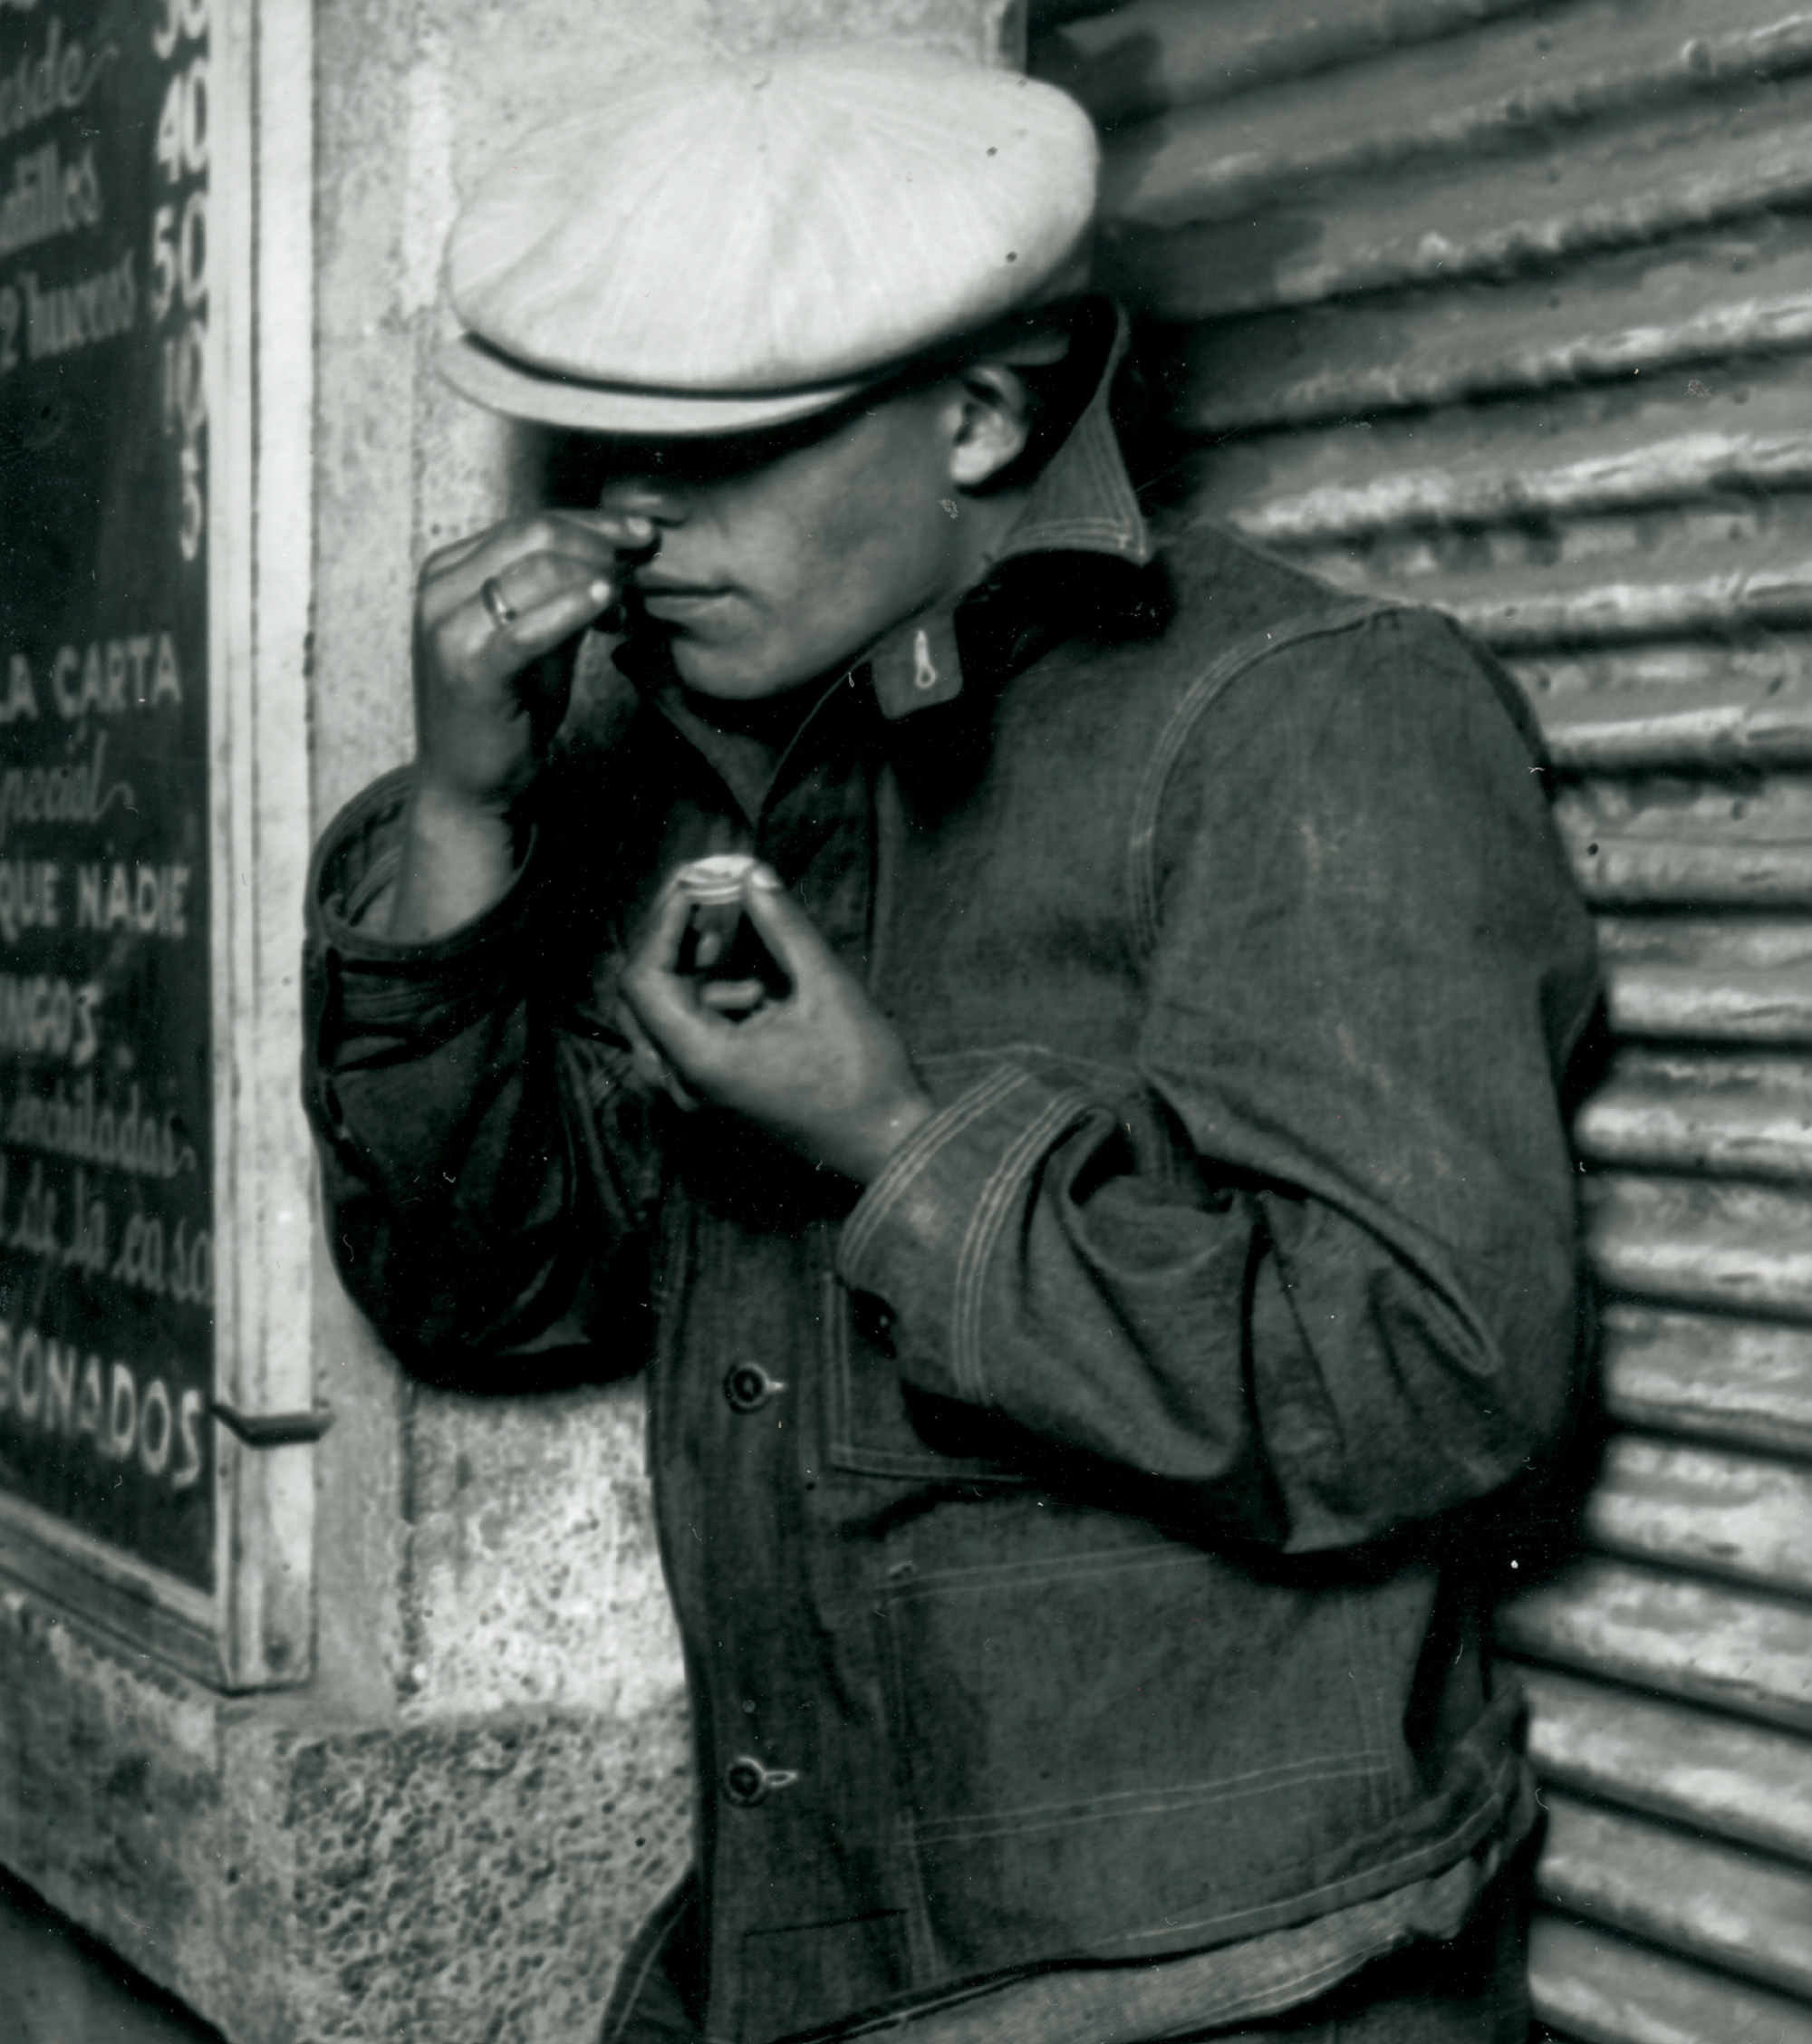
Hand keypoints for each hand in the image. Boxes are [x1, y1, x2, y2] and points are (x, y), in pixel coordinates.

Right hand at [389, 509, 652, 938]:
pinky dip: (573, 606)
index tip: (641, 532)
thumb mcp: (536, 636)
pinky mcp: (469, 669)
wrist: (469, 784)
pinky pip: (528, 626)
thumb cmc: (507, 709)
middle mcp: (439, 589)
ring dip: (595, 572)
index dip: (593, 521)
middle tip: (643, 557)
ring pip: (533, 567)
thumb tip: (617, 552)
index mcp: (448, 571)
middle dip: (600, 538)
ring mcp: (447, 628)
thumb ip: (562, 592)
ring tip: (628, 597)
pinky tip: (608, 602)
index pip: (529, 523)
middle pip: (534, 533)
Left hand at [620, 864, 933, 1183]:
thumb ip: (782, 926)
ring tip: (753, 967)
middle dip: (672, 945)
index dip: (661, 925)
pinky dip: (712, 1004)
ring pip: (663, 1018)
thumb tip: (752, 873)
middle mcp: (685, 1083)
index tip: (692, 886)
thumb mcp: (826, 987)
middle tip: (707, 906)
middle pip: (642, 998)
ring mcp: (697, 1094)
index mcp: (702, 1060)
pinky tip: (759, 994)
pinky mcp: (715, 1095)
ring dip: (696, 978)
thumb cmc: (863, 1075)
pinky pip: (688, 1038)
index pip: (644, 980)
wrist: (889, 1144)